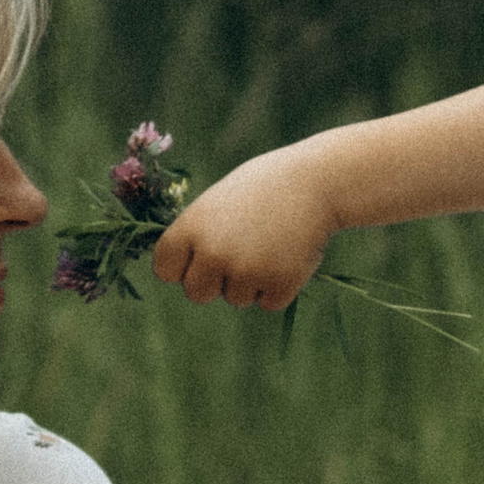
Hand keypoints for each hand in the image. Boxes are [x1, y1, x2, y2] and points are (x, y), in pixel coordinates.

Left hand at [152, 151, 338, 309]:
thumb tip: (183, 271)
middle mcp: (213, 253)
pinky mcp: (278, 285)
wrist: (317, 181)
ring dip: (251, 281)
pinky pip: (267, 302)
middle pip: (196, 293)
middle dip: (214, 282)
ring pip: (236, 298)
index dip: (183, 266)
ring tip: (271, 243)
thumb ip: (198, 236)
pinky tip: (289, 254)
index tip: (201, 256)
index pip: (165, 270)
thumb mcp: (218, 202)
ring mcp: (246, 272)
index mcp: (191, 227)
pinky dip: (278, 286)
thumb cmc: (265, 186)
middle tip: (240, 253)